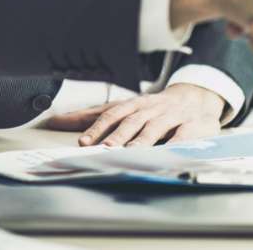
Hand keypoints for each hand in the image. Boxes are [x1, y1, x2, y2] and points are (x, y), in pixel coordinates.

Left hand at [44, 83, 224, 146]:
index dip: (98, 127)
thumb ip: (96, 115)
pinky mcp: (193, 125)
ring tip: (129, 153)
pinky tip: (166, 155)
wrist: (196, 98)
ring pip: (155, 128)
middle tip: (104, 150)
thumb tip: (56, 120)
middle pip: (132, 121)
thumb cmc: (153, 108)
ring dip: (141, 141)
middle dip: (117, 135)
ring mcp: (172, 115)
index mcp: (135, 104)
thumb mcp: (126, 107)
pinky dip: (174, 145)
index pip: (112, 113)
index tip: (84, 142)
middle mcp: (151, 108)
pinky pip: (183, 135)